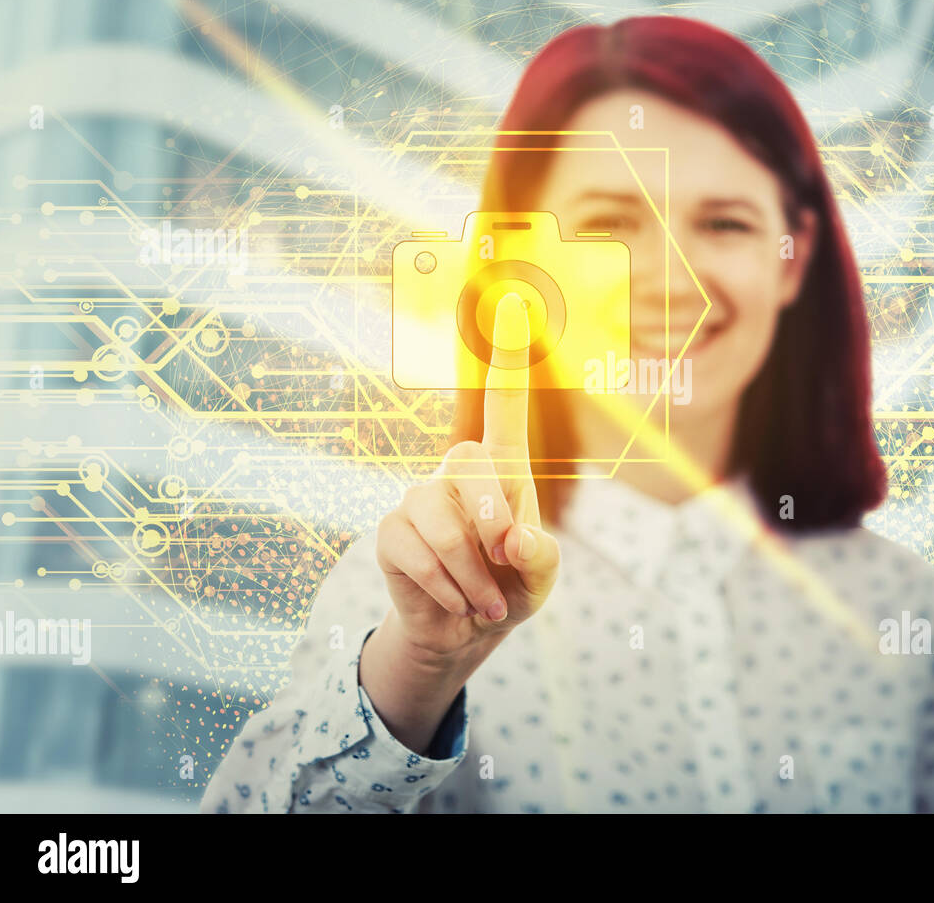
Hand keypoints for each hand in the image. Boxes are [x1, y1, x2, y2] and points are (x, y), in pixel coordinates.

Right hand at [374, 292, 561, 660]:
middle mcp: (458, 473)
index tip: (509, 301)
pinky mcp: (392, 532)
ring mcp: (419, 499)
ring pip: (441, 520)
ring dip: (470, 573)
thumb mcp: (541, 578)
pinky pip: (415, 551)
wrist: (466, 632)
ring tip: (485, 601)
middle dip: (492, 521)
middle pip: (470, 463)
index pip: (502, 404)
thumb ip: (542, 557)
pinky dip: (444, 587)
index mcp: (503, 470)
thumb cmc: (510, 590)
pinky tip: (453, 600)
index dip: (505, 356)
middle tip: (504, 566)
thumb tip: (513, 538)